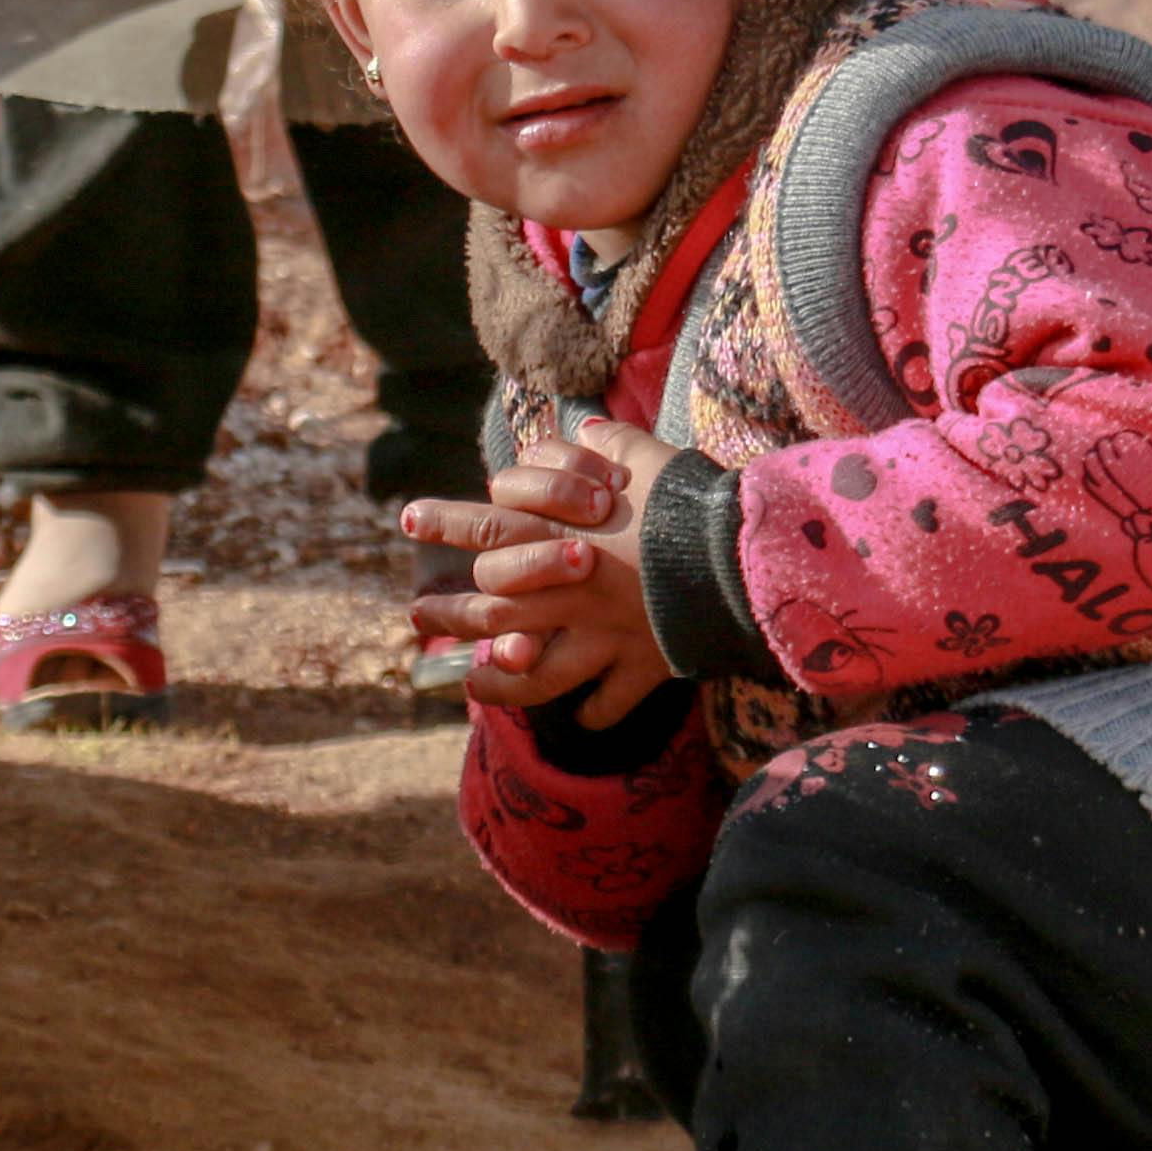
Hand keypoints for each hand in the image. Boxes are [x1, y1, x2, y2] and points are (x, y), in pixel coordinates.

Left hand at [403, 409, 676, 728]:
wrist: (742, 557)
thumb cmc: (689, 501)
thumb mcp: (647, 457)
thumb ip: (608, 444)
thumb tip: (585, 432)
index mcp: (566, 539)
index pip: (490, 527)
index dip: (447, 523)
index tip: (408, 519)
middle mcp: (573, 594)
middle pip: (492, 611)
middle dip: (450, 614)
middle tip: (418, 615)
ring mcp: (604, 636)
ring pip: (536, 671)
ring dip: (498, 682)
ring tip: (471, 682)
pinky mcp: (644, 665)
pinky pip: (610, 700)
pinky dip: (594, 712)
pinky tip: (582, 718)